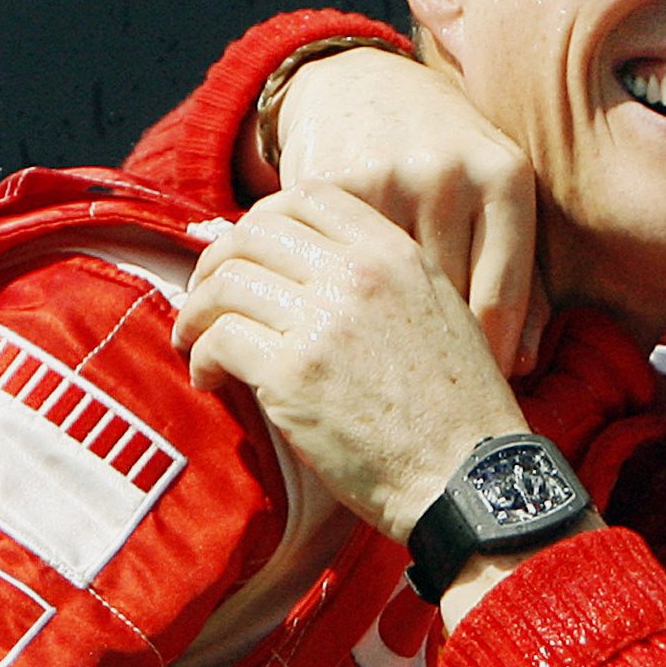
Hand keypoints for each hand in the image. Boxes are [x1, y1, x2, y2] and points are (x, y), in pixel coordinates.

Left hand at [174, 184, 529, 542]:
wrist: (467, 471)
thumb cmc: (456, 405)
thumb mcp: (438, 311)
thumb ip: (381, 278)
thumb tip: (311, 268)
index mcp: (397, 253)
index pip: (309, 195)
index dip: (264, 219)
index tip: (251, 256)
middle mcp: (359, 274)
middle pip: (255, 232)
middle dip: (217, 262)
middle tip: (208, 300)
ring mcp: (324, 320)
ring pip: (226, 283)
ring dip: (198, 313)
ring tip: (198, 342)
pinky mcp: (292, 373)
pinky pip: (219, 340)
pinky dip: (203, 358)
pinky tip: (214, 380)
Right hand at [258, 46, 544, 374]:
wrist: (360, 86)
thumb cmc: (443, 156)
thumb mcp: (491, 192)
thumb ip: (517, 271)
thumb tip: (524, 363)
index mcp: (505, 176)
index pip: (505, 290)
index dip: (495, 350)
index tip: (485, 389)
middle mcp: (451, 172)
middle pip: (449, 295)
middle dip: (439, 344)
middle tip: (430, 387)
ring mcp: (388, 176)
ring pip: (389, 288)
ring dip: (383, 330)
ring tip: (383, 367)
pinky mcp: (329, 183)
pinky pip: (336, 265)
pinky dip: (334, 300)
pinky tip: (334, 325)